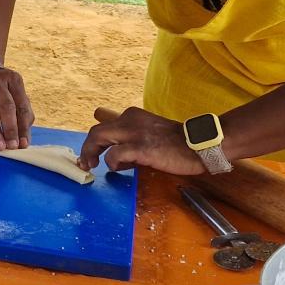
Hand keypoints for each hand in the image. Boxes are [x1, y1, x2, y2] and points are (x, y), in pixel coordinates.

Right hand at [0, 58, 33, 150]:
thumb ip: (21, 112)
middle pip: (6, 107)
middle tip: (11, 147)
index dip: (23, 126)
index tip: (23, 144)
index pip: (21, 106)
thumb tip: (24, 140)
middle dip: (10, 129)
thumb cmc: (0, 86)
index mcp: (14, 80)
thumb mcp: (13, 91)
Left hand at [79, 106, 204, 175]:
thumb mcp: (149, 134)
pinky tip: (120, 168)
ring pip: (99, 138)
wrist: (198, 145)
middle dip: (87, 149)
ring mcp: (134, 132)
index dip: (92, 142)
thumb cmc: (176, 144)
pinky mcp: (140, 147)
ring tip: (94, 167)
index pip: (104, 126)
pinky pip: (115, 154)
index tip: (90, 155)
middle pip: (96, 132)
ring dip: (92, 155)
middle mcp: (130, 119)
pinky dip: (112, 163)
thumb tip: (116, 158)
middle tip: (85, 164)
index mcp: (132, 116)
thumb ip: (132, 141)